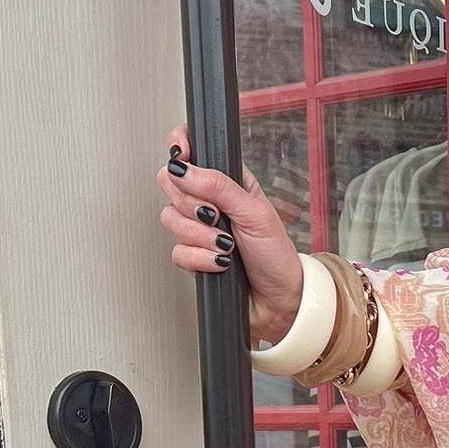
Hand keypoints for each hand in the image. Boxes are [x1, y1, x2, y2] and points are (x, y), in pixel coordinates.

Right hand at [156, 126, 304, 344]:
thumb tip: (184, 168)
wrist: (279, 300)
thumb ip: (219, 186)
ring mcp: (197, 228)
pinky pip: (177, 251)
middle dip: (193, 203)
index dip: (179, 147)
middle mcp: (208, 200)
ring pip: (169, 218)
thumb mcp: (255, 213)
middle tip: (218, 216)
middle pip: (170, 182)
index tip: (182, 157)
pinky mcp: (192, 255)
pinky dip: (200, 259)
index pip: (190, 148)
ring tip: (227, 245)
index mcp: (226, 180)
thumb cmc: (276, 255)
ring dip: (200, 236)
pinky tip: (220, 263)